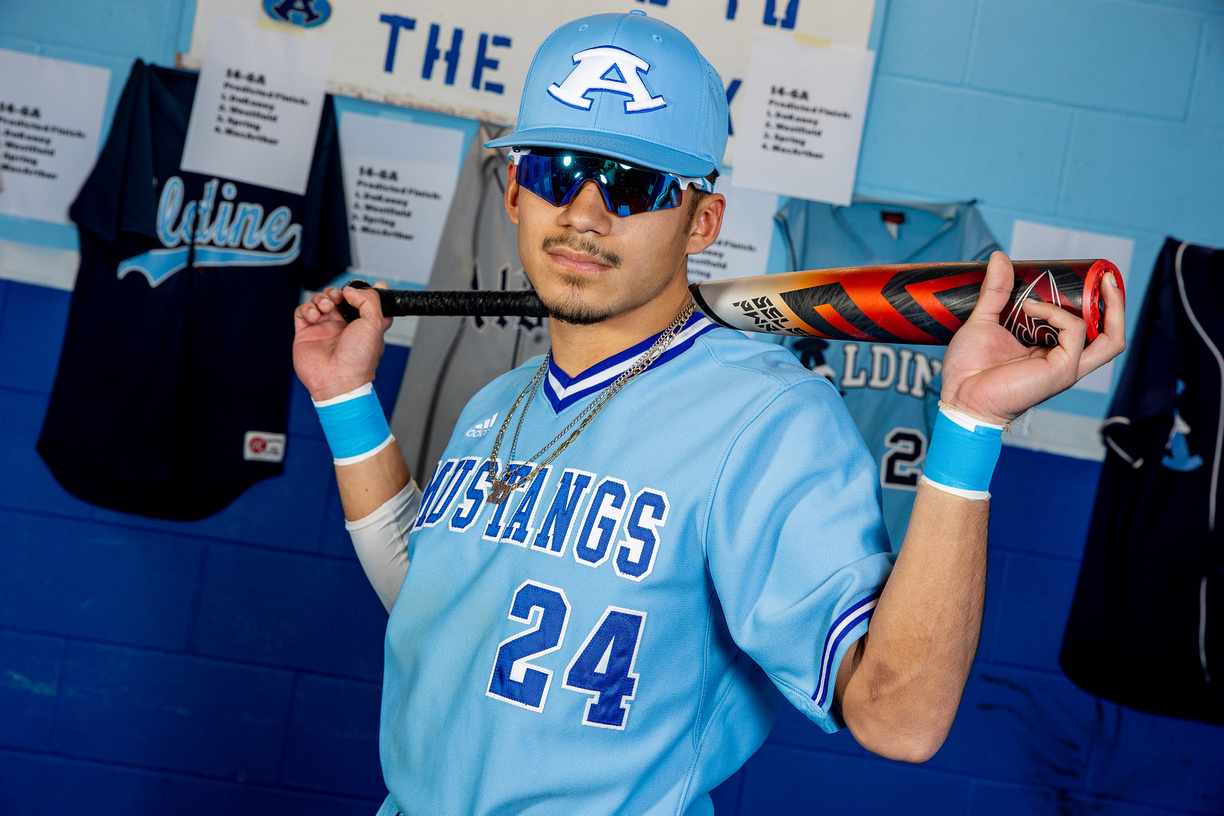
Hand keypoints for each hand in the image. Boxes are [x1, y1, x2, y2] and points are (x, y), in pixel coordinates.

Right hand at [293, 282, 393, 401]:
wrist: (337, 380)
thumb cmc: (359, 359)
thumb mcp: (375, 324)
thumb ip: (369, 300)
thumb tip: (351, 290)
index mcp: (363, 326)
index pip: (363, 303)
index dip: (362, 292)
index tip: (362, 286)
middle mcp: (343, 327)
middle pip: (338, 298)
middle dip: (337, 292)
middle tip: (339, 297)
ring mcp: (323, 329)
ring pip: (319, 301)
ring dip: (322, 298)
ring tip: (327, 307)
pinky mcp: (306, 333)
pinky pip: (303, 312)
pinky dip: (307, 308)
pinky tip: (315, 316)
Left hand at [940, 251, 1125, 424]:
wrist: (960, 395)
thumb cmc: (970, 368)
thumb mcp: (984, 320)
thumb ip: (996, 291)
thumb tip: (1000, 257)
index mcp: (1051, 351)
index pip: (1089, 329)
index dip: (1097, 305)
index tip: (1091, 277)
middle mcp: (1064, 361)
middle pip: (1112, 336)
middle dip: (1117, 304)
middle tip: (1106, 277)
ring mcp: (1066, 368)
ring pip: (1111, 339)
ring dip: (1108, 307)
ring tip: (1099, 283)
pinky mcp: (1061, 371)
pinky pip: (1076, 333)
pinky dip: (1058, 314)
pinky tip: (1032, 308)